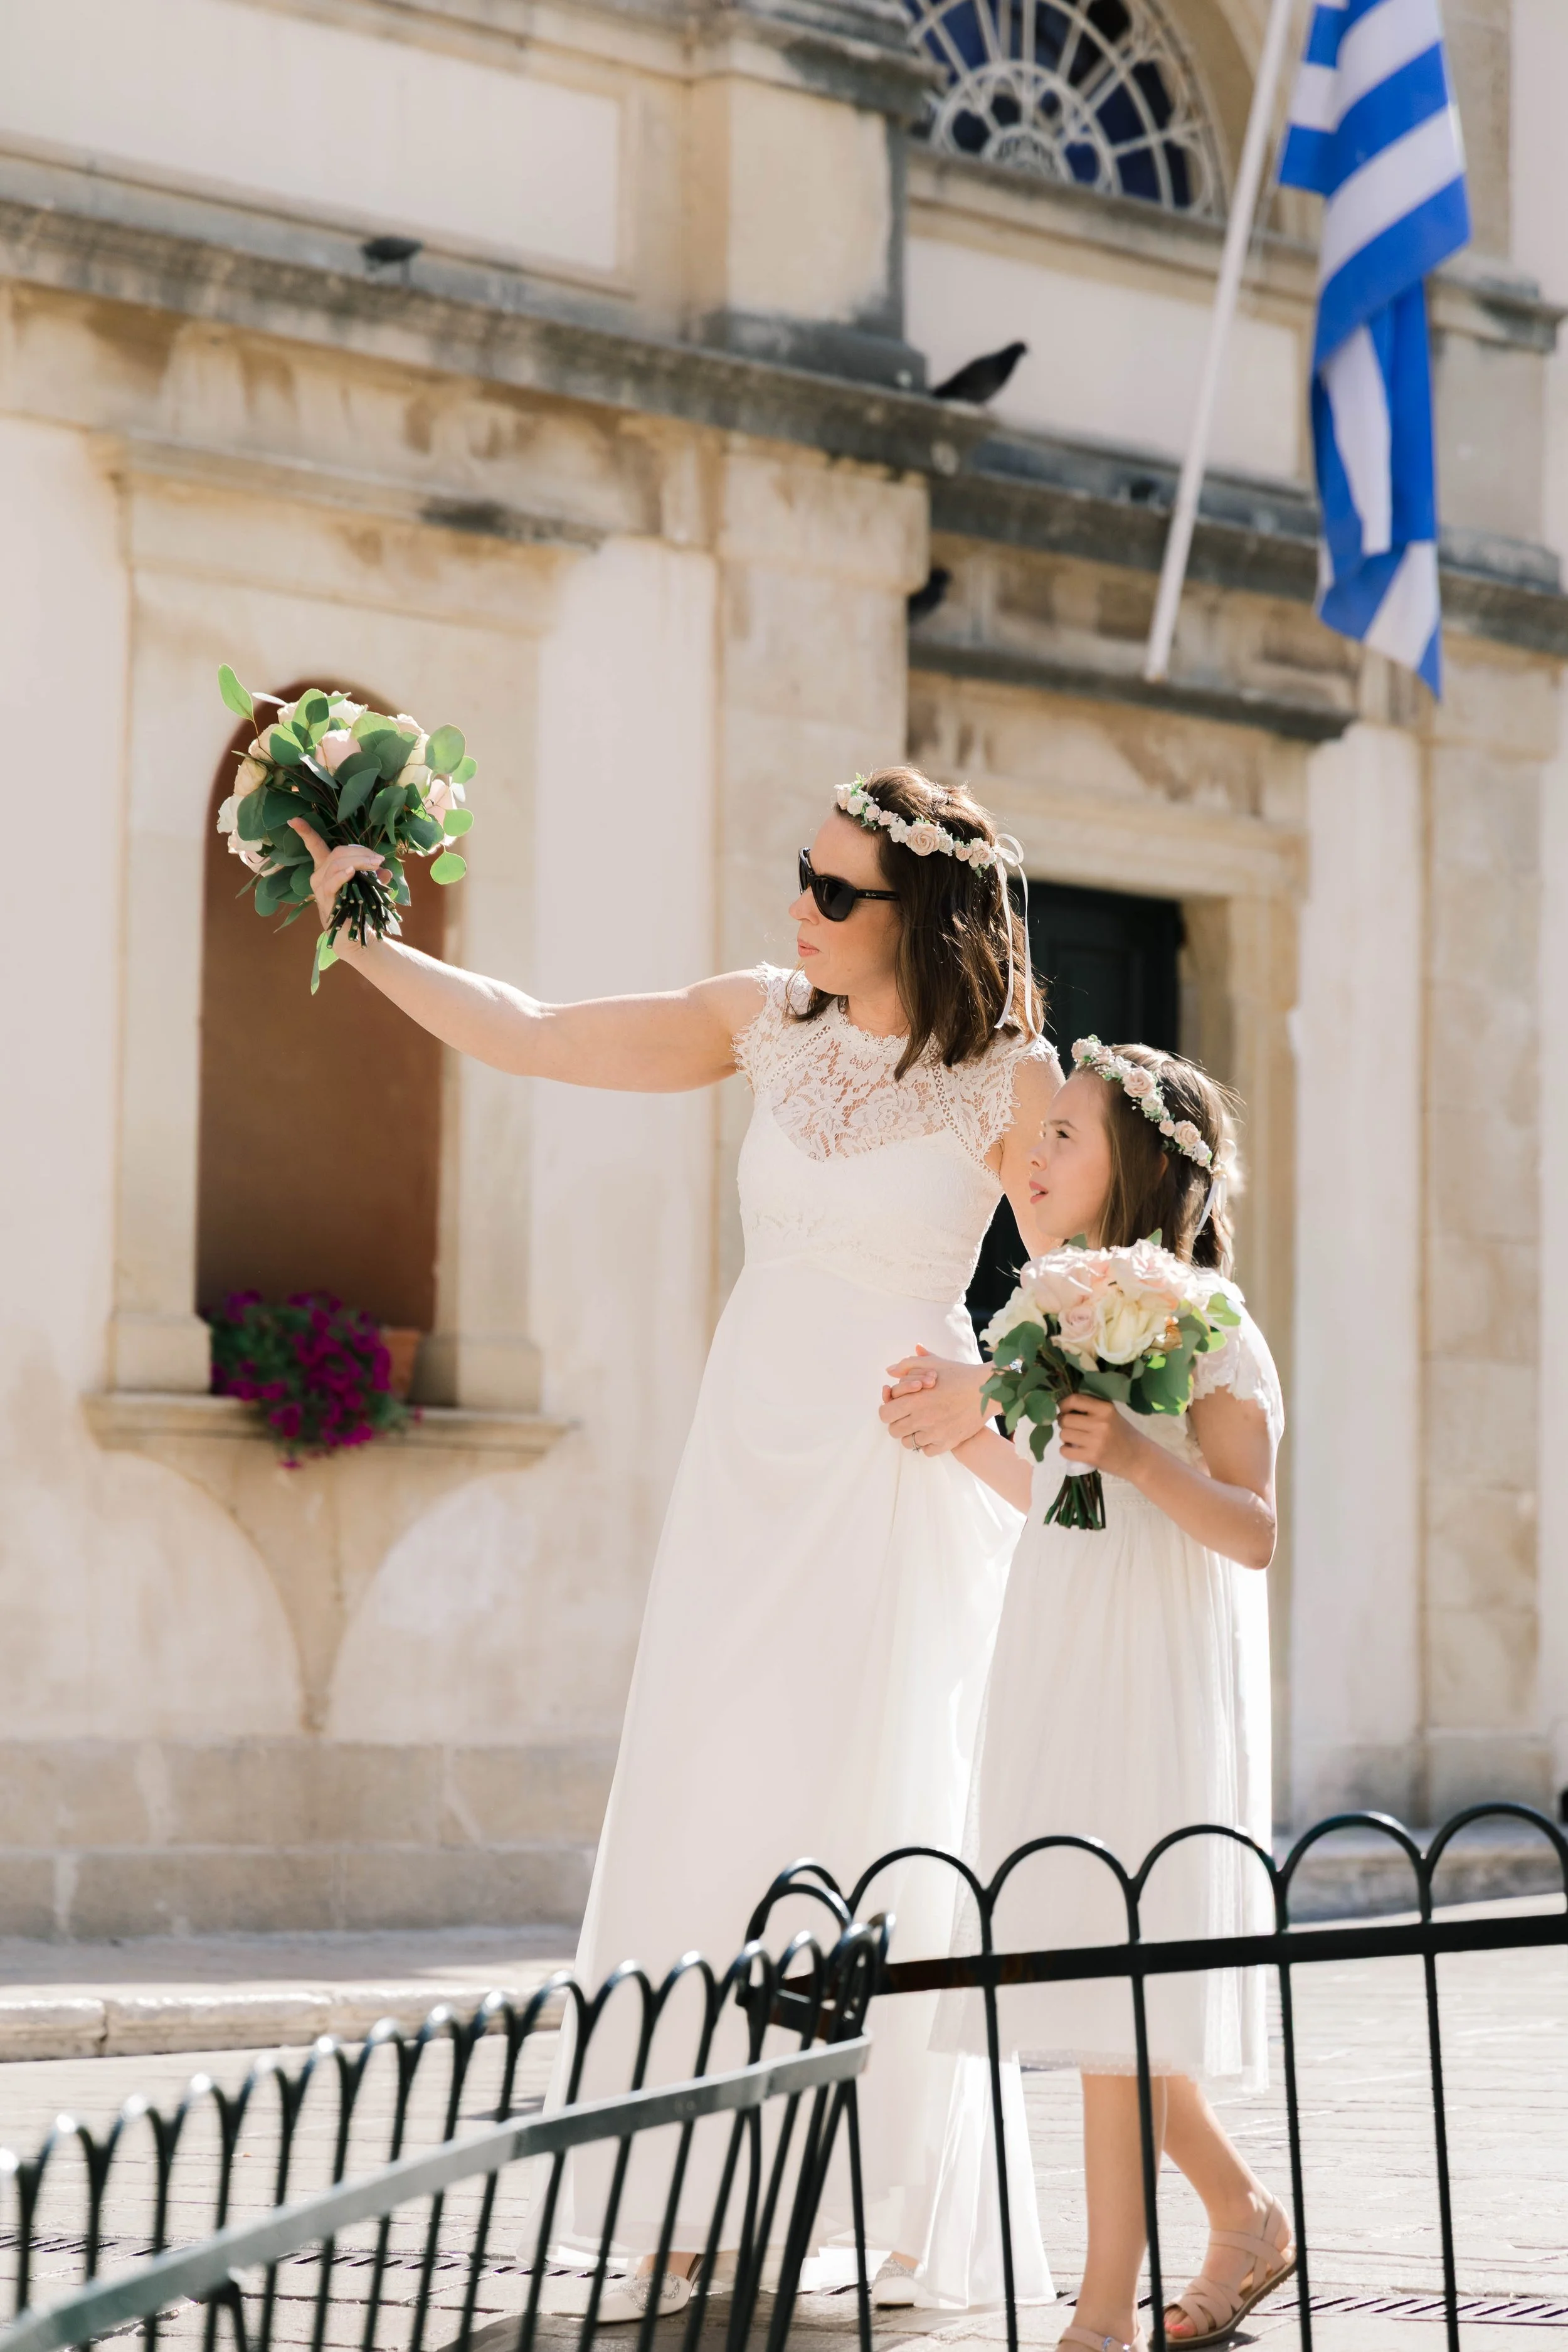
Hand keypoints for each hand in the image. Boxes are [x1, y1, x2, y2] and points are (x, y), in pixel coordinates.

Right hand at [289, 818, 387, 934]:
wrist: (353, 935)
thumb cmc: (358, 908)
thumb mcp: (367, 887)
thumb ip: (373, 876)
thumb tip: (386, 870)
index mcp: (326, 868)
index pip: (314, 846)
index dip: (305, 832)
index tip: (294, 819)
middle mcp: (319, 875)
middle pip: (337, 852)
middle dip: (360, 852)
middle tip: (379, 859)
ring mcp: (320, 887)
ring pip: (336, 864)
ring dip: (358, 862)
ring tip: (375, 864)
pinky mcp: (325, 899)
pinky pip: (332, 882)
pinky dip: (343, 875)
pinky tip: (351, 872)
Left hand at [879, 1347, 989, 1454]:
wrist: (987, 1389)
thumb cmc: (959, 1374)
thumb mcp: (932, 1364)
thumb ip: (907, 1365)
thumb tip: (889, 1371)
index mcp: (914, 1400)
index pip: (885, 1414)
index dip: (888, 1410)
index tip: (897, 1406)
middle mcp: (922, 1419)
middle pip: (894, 1431)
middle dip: (898, 1422)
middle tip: (909, 1416)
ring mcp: (935, 1433)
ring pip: (909, 1443)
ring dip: (912, 1434)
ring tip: (922, 1424)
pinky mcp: (948, 1443)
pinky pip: (927, 1451)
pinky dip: (928, 1444)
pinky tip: (934, 1432)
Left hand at [1056, 1393, 1143, 1478]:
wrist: (1139, 1459)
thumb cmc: (1123, 1434)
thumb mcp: (1112, 1415)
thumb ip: (1092, 1408)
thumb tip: (1063, 1406)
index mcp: (1106, 1408)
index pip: (1074, 1400)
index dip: (1063, 1405)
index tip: (1063, 1410)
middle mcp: (1100, 1423)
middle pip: (1066, 1419)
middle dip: (1064, 1423)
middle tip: (1071, 1428)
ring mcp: (1096, 1441)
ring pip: (1064, 1434)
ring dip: (1065, 1437)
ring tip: (1075, 1439)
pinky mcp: (1092, 1457)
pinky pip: (1065, 1451)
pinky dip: (1065, 1451)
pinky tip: (1074, 1450)